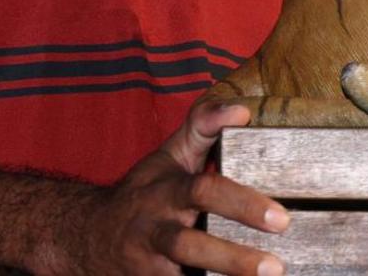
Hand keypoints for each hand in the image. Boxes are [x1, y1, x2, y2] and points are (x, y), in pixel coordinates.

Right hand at [45, 101, 288, 275]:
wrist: (86, 234)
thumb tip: (242, 109)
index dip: (242, 202)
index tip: (281, 218)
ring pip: (180, 275)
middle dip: (233, 258)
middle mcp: (155, 229)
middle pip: (190, 246)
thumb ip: (204, 128)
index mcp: (167, 192)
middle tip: (275, 267)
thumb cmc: (144, 191)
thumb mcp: (170, 156)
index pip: (204, 192)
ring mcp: (148, 263)